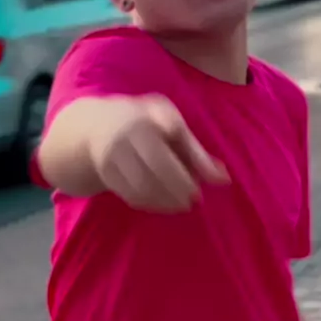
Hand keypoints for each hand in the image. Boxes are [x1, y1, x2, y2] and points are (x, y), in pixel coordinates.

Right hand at [88, 94, 227, 211]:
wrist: (97, 124)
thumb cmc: (145, 123)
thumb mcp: (171, 125)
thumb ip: (196, 151)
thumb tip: (224, 179)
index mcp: (149, 115)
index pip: (173, 130)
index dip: (189, 150)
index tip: (198, 169)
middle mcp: (129, 133)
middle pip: (158, 163)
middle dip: (179, 184)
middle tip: (195, 197)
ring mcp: (114, 154)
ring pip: (143, 183)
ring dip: (165, 199)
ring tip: (182, 204)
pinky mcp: (106, 173)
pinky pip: (131, 194)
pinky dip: (151, 203)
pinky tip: (164, 205)